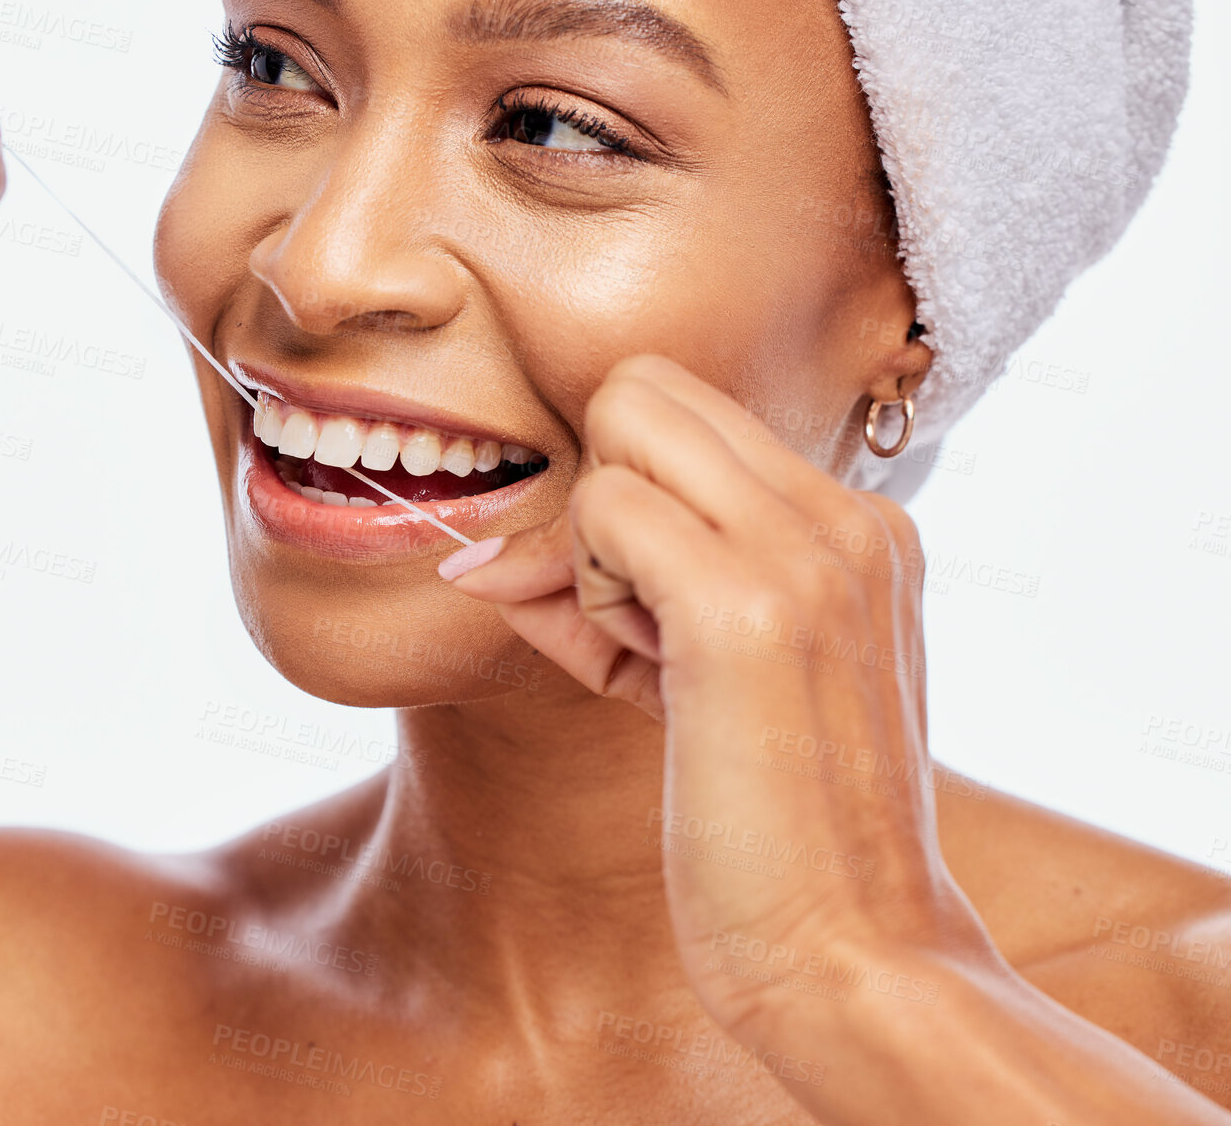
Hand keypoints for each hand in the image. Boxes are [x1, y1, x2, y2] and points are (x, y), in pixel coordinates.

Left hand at [441, 355, 996, 1044]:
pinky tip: (633, 671)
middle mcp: (849, 516)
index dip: (628, 491)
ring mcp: (807, 553)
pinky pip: (600, 509)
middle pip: (648, 388)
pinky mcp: (745, 608)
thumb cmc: (777, 832)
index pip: (690, 415)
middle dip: (602, 489)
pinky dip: (579, 584)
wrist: (852, 956)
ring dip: (593, 544)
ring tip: (648, 654)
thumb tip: (483, 560)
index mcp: (862, 527)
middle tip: (628, 616)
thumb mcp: (710, 685)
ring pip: (622, 430)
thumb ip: (618, 598)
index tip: (632, 604)